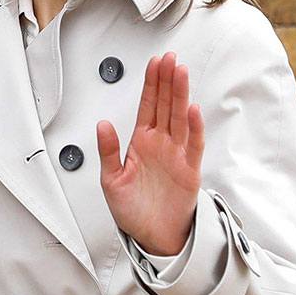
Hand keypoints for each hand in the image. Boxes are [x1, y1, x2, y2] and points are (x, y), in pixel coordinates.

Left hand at [96, 51, 203, 256]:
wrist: (153, 236)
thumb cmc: (133, 210)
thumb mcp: (110, 180)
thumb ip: (108, 151)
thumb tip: (102, 124)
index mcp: (141, 143)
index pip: (147, 106)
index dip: (151, 84)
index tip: (154, 63)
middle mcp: (161, 145)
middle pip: (165, 105)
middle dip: (167, 81)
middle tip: (170, 58)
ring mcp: (176, 155)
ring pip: (180, 118)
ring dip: (180, 95)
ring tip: (180, 72)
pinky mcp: (189, 170)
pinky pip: (193, 145)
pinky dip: (193, 127)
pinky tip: (191, 110)